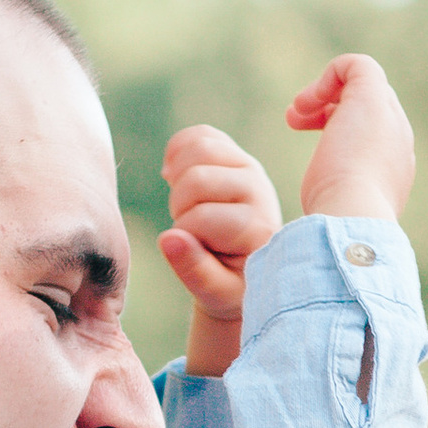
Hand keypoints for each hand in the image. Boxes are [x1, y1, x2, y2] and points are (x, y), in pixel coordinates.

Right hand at [159, 122, 282, 375]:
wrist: (247, 267)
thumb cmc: (232, 285)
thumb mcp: (216, 292)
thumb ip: (194, 271)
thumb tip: (168, 239)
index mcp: (259, 228)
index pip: (201, 218)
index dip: (183, 238)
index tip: (195, 252)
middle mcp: (259, 190)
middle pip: (195, 179)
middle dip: (178, 208)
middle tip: (188, 229)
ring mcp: (249, 167)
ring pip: (197, 148)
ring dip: (177, 180)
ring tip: (185, 205)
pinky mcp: (235, 153)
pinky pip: (197, 134)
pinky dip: (176, 153)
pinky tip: (175, 178)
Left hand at [286, 54, 414, 226]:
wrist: (352, 220)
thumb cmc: (336, 227)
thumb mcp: (333, 214)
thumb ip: (333, 203)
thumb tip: (319, 213)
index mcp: (394, 169)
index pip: (373, 134)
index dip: (338, 128)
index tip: (307, 139)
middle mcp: (399, 140)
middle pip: (371, 106)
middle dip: (331, 108)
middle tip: (296, 121)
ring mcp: (389, 118)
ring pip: (365, 84)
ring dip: (324, 92)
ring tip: (296, 113)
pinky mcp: (372, 97)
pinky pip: (357, 65)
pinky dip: (328, 75)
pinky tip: (305, 103)